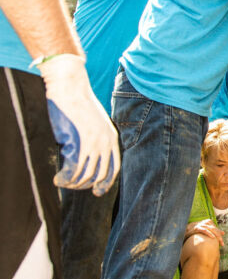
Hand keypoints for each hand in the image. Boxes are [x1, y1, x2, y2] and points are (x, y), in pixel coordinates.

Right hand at [39, 54, 119, 195]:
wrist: (72, 87)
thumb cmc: (79, 103)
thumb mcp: (93, 122)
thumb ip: (94, 137)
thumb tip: (86, 154)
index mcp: (112, 136)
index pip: (115, 166)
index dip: (107, 182)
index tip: (97, 191)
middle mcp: (108, 140)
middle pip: (104, 173)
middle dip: (91, 185)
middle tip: (77, 189)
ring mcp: (97, 141)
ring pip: (90, 173)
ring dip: (77, 183)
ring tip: (66, 183)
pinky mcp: (84, 140)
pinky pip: (78, 166)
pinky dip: (69, 177)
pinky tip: (60, 179)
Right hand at [185, 219, 224, 245]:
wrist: (187, 230)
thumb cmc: (198, 231)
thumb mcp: (207, 230)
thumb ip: (214, 231)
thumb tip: (223, 233)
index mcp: (209, 222)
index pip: (216, 229)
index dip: (220, 235)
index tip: (222, 243)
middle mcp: (206, 222)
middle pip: (215, 229)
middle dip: (219, 237)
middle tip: (222, 244)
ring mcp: (201, 224)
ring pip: (211, 229)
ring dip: (216, 236)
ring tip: (219, 241)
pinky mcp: (197, 228)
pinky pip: (205, 230)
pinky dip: (209, 233)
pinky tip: (213, 237)